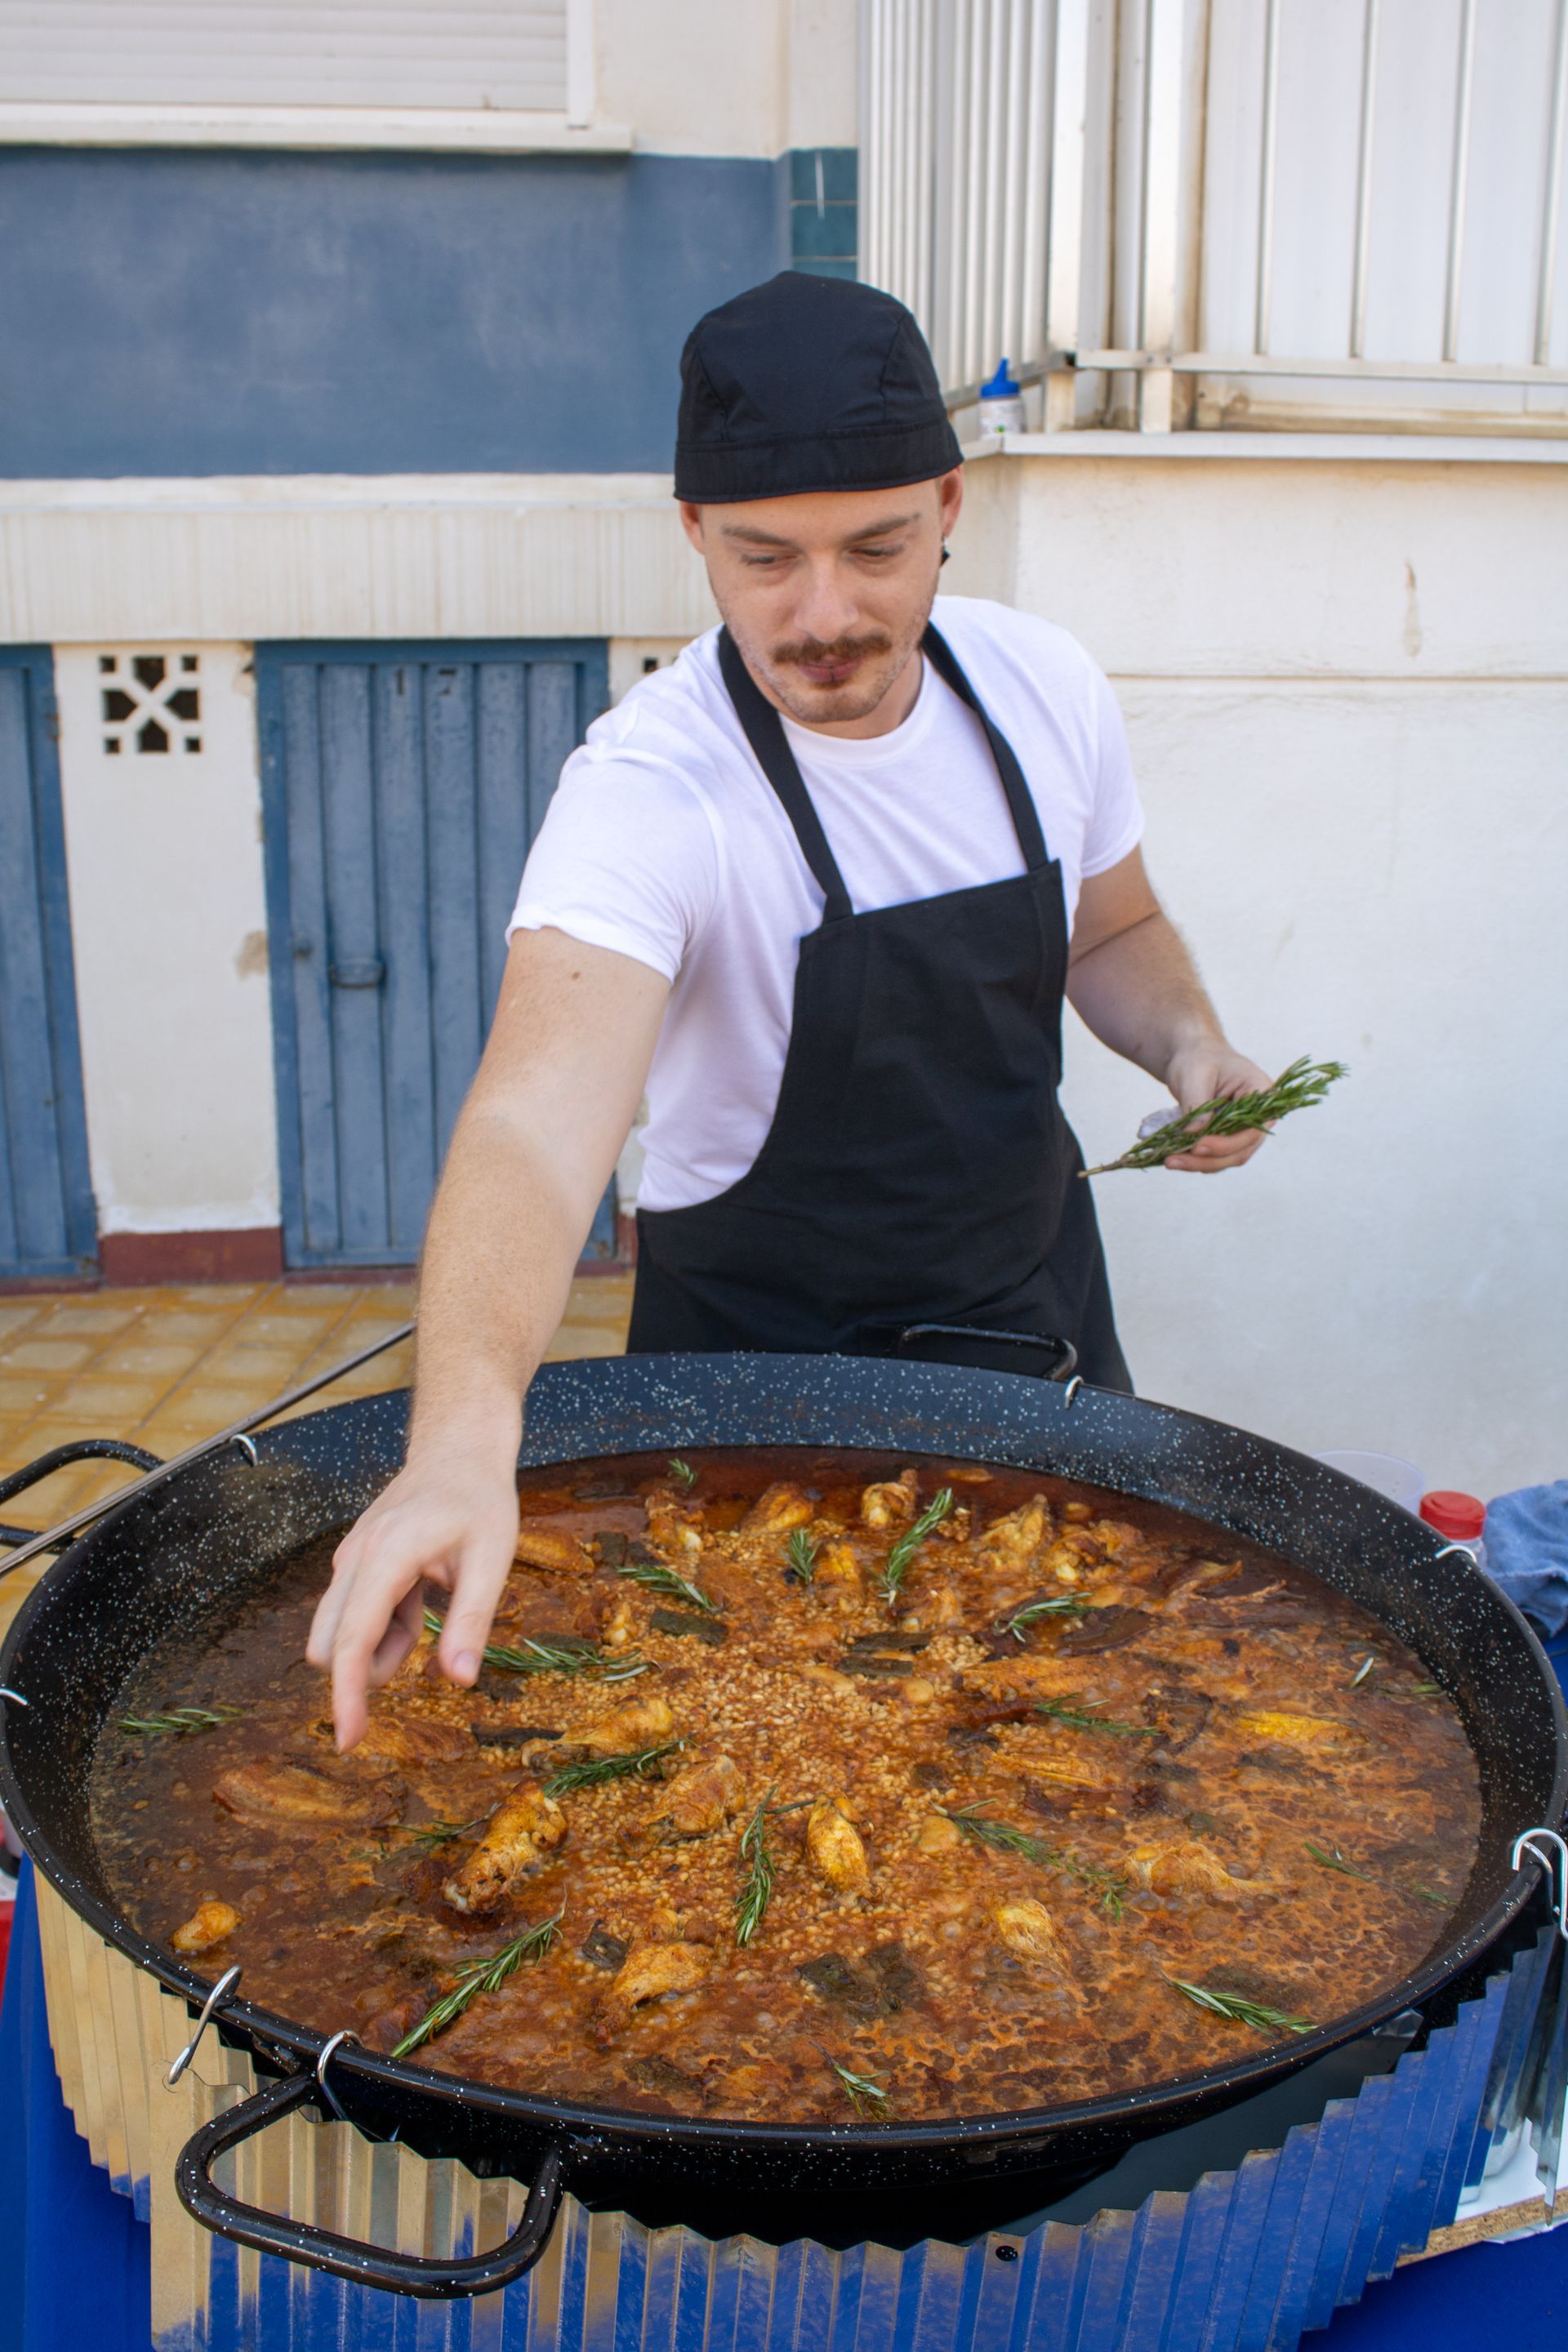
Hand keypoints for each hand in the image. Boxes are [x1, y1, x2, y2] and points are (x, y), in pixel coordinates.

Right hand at [305, 1439, 519, 1749]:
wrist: (459, 1449)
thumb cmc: (479, 1499)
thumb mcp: (492, 1559)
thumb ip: (472, 1620)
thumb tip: (460, 1681)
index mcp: (385, 1557)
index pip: (350, 1640)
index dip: (347, 1696)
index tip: (347, 1740)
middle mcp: (355, 1559)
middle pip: (329, 1643)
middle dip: (360, 1675)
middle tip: (407, 1667)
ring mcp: (350, 1560)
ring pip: (339, 1632)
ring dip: (377, 1649)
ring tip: (426, 1614)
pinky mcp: (355, 1563)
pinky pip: (355, 1615)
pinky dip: (382, 1628)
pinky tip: (418, 1604)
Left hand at [1160, 1041, 1273, 1173]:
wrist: (1193, 1059)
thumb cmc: (1199, 1059)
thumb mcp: (1196, 1076)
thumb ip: (1198, 1106)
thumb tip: (1192, 1137)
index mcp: (1262, 1093)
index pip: (1251, 1129)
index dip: (1225, 1144)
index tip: (1197, 1146)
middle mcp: (1259, 1117)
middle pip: (1240, 1150)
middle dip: (1207, 1160)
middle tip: (1173, 1160)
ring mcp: (1244, 1131)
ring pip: (1226, 1159)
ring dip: (1198, 1164)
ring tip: (1169, 1161)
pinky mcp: (1228, 1139)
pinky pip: (1215, 1157)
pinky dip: (1195, 1161)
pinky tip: (1174, 1158)